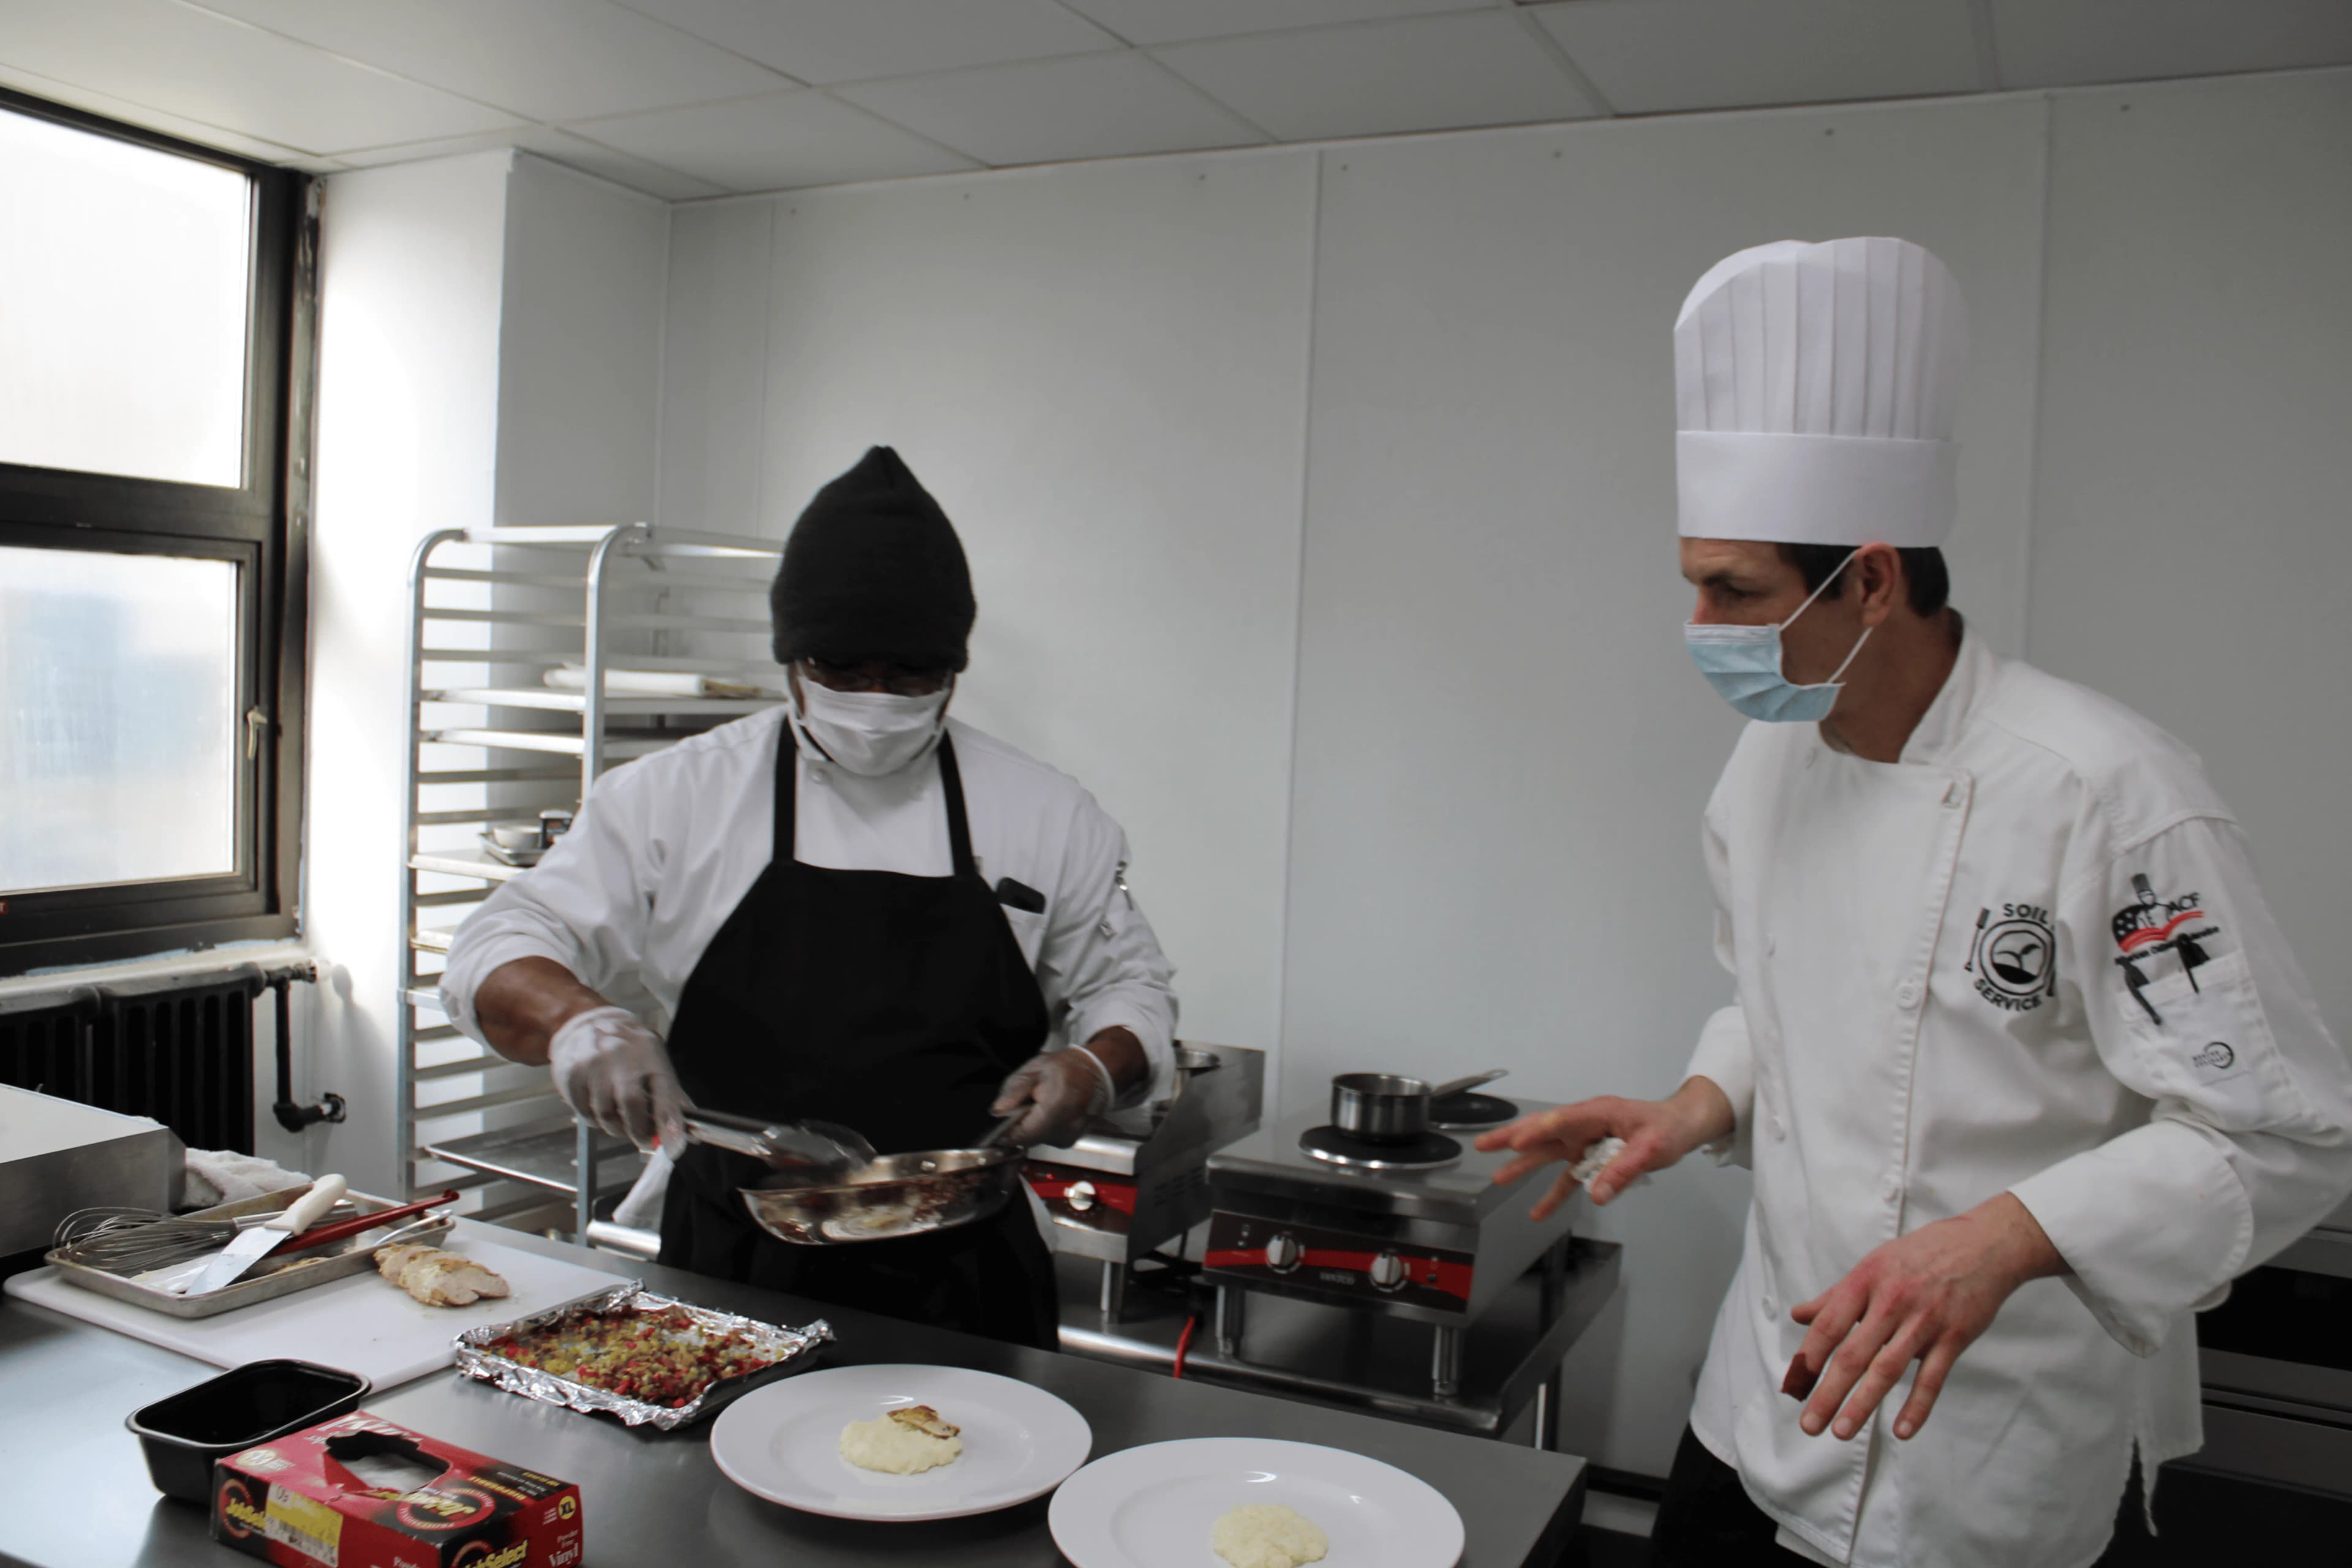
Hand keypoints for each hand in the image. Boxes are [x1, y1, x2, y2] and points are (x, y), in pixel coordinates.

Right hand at [546, 1006, 685, 1152]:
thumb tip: (687, 1131)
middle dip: (639, 1131)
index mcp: (649, 1053)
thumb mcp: (654, 1059)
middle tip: (644, 1140)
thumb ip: (671, 1094)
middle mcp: (621, 1056)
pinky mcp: (572, 1074)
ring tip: (620, 1121)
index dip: (670, 1123)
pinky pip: (585, 1112)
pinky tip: (600, 1109)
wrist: (586, 1023)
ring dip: (616, 1127)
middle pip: (632, 1105)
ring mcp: (593, 1064)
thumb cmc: (628, 1049)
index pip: (664, 1092)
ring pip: (606, 1114)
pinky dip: (595, 1120)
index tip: (674, 1145)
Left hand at [990, 1046, 1115, 1147]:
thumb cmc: (1067, 1067)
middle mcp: (1066, 1128)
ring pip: (1036, 1140)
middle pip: (1027, 1138)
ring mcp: (1070, 1137)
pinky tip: (1048, 1112)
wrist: (1097, 1073)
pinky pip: (1046, 1139)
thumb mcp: (1035, 1069)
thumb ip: (1015, 1090)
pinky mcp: (1071, 1140)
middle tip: (1023, 1104)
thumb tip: (997, 1111)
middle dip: (1019, 1125)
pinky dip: (1042, 1128)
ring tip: (1038, 1105)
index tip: (1001, 1119)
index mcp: (1057, 1107)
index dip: (1006, 1131)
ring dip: (1031, 1126)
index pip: (1022, 1134)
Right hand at [1474, 1077, 1733, 1219]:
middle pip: (1543, 1132)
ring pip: (1548, 1154)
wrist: (1681, 1126)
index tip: (1516, 1141)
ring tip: (1497, 1179)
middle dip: (1512, 1139)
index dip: (1538, 1130)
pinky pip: (1567, 1178)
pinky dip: (1553, 1194)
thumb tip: (1596, 1195)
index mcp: (1598, 1113)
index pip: (1562, 1120)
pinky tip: (1537, 1212)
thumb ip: (1622, 1170)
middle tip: (1483, 1146)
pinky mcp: (1590, 1159)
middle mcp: (1585, 1125)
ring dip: (1524, 1166)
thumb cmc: (1668, 1128)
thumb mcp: (1651, 1148)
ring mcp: (1585, 1142)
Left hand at [1783, 1192, 2065, 1441]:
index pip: (1829, 1324)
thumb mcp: (1873, 1265)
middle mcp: (1892, 1301)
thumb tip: (1799, 1315)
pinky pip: (1932, 1378)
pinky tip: (1901, 1430)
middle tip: (1810, 1424)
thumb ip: (1836, 1296)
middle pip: (1853, 1354)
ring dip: (1863, 1404)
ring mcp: (1924, 1321)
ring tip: (1842, 1431)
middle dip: (1828, 1392)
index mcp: (1866, 1281)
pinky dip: (1917, 1406)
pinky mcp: (1954, 1337)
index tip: (1794, 1385)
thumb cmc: (1921, 1255)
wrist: (1984, 1245)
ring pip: (1887, 1369)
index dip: (1809, 1357)